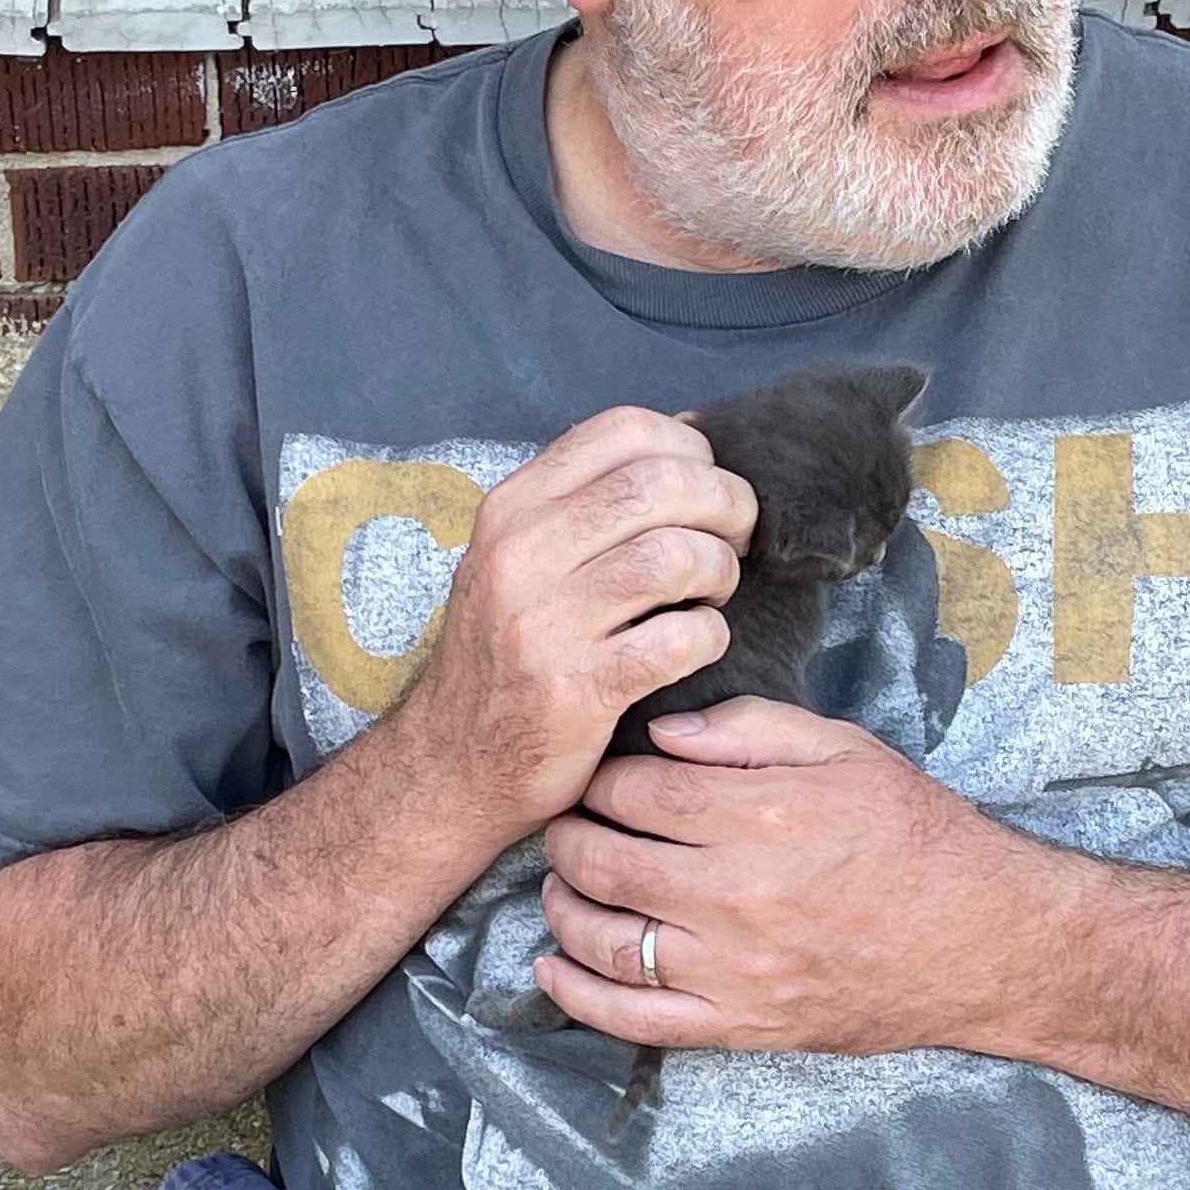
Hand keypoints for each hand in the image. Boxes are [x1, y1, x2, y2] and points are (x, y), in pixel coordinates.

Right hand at [405, 406, 757, 844]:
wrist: (453, 760)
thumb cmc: (508, 650)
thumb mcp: (520, 555)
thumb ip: (589, 497)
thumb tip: (691, 431)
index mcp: (513, 506)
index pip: (625, 428)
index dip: (692, 449)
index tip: (707, 486)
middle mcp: (521, 553)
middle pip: (663, 484)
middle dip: (727, 506)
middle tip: (736, 540)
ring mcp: (546, 623)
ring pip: (678, 557)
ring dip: (720, 573)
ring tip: (712, 595)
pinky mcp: (578, 689)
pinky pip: (682, 639)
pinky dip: (710, 638)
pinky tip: (697, 645)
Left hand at [536, 696, 1040, 1056]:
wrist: (982, 939)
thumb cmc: (915, 833)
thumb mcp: (845, 749)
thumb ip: (747, 729)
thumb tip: (660, 732)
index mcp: (762, 817)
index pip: (635, 792)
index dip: (601, 780)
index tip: (598, 777)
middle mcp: (738, 896)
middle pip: (606, 863)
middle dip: (568, 836)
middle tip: (565, 822)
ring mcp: (737, 971)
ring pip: (608, 941)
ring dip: (563, 906)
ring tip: (560, 881)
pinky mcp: (744, 1026)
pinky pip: (638, 1021)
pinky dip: (579, 997)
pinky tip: (551, 968)